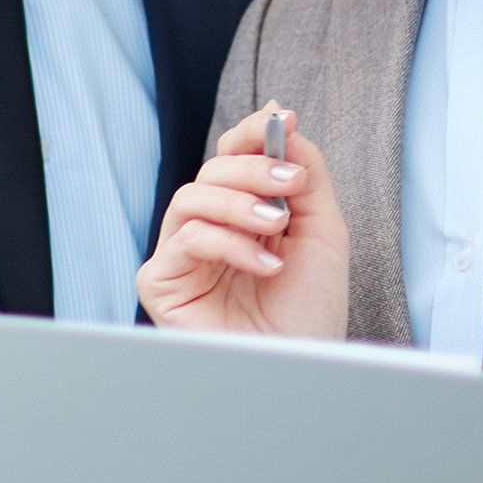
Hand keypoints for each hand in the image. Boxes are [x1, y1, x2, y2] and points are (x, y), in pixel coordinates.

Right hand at [138, 105, 346, 339]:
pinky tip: (264, 266)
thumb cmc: (311, 309)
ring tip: (275, 226)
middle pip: (211, 170)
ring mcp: (181, 256)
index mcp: (241, 215)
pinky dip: (228, 243)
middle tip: (291, 183)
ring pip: (191, 196)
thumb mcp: (322, 227)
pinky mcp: (161, 283)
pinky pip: (185, 239)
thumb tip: (281, 116)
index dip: (252, 132)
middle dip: (253, 167)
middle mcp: (207, 230)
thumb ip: (304, 171)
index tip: (286, 118)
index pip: (231, 156)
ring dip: (239, 203)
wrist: (304, 365)